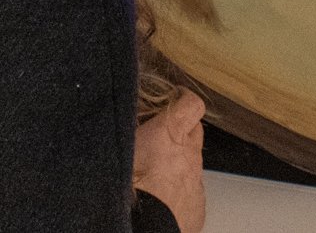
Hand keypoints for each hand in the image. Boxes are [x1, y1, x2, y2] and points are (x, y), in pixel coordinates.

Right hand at [133, 89, 205, 231]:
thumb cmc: (127, 189)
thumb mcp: (118, 144)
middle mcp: (188, 155)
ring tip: (156, 171)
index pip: (191, 103)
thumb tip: (122, 113)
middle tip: (160, 134)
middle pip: (194, 131)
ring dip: (180, 161)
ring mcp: (195, 181)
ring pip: (193, 162)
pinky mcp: (197, 206)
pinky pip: (192, 189)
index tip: (177, 97)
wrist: (143, 228)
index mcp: (169, 133)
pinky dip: (181, 188)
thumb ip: (127, 125)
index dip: (184, 98)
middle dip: (181, 129)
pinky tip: (162, 196)